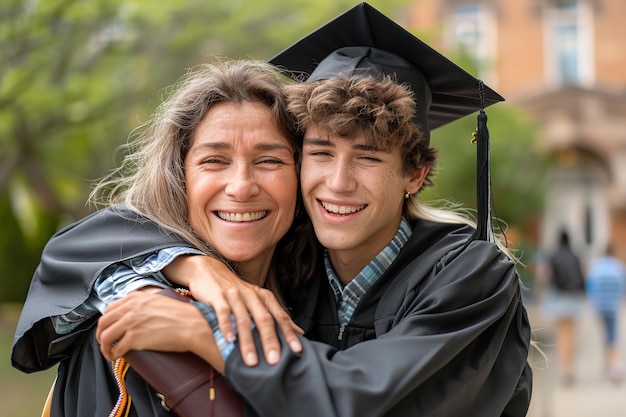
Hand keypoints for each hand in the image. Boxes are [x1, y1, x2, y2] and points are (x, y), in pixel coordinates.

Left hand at [96, 291, 224, 371]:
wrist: (192, 325)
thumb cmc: (181, 315)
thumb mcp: (158, 301)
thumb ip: (143, 304)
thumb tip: (134, 313)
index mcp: (135, 298)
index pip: (110, 309)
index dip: (106, 321)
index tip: (108, 328)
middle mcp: (130, 309)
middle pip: (103, 323)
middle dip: (101, 335)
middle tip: (105, 343)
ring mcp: (131, 323)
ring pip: (106, 337)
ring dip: (104, 347)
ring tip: (109, 353)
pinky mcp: (134, 338)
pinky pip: (117, 349)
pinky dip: (114, 355)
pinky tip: (118, 357)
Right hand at [164, 255, 302, 366]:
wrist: (209, 271)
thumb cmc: (237, 291)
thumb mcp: (258, 300)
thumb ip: (276, 315)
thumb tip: (298, 331)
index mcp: (264, 298)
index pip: (280, 317)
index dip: (289, 334)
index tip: (296, 351)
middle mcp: (252, 295)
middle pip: (264, 319)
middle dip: (270, 341)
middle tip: (274, 360)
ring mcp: (235, 295)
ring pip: (244, 319)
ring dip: (248, 341)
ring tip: (251, 360)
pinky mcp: (218, 296)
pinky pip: (224, 312)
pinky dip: (227, 326)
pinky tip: (229, 340)